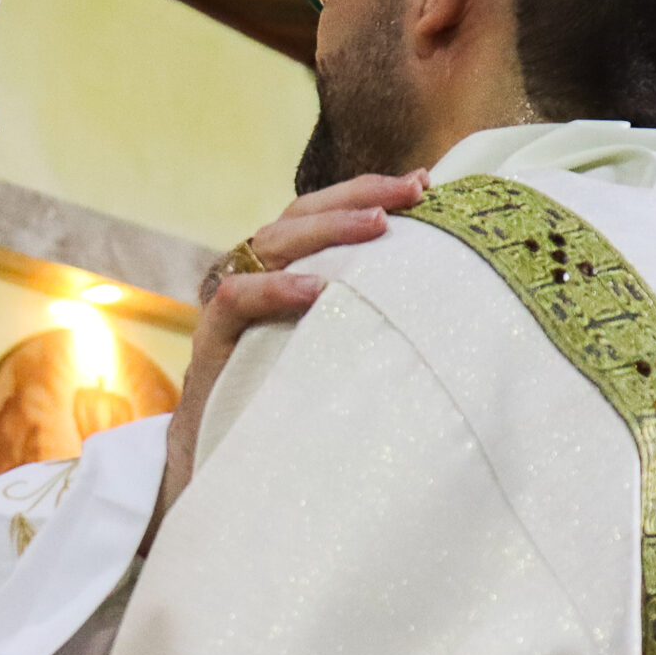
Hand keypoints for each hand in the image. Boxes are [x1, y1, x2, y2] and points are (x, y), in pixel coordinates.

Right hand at [151, 172, 427, 543]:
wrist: (219, 469)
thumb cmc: (289, 410)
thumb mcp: (335, 354)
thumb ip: (363, 318)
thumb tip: (444, 297)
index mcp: (284, 274)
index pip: (321, 214)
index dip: (367, 192)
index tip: (425, 185)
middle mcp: (255, 279)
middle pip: (300, 215)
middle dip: (359, 195)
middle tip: (414, 191)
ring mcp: (232, 308)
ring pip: (271, 244)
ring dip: (327, 230)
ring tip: (378, 226)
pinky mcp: (211, 344)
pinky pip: (237, 300)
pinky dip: (275, 289)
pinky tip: (317, 290)